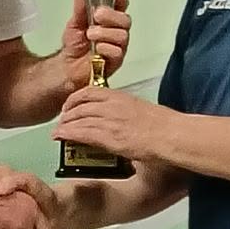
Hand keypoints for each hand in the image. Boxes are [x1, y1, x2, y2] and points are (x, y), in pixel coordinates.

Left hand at [53, 86, 169, 161]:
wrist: (171, 135)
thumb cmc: (164, 126)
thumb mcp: (142, 111)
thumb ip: (127, 112)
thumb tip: (122, 122)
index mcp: (121, 97)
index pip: (90, 92)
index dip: (75, 98)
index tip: (70, 105)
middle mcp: (111, 105)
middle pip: (80, 105)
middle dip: (67, 113)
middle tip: (62, 121)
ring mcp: (108, 120)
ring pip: (77, 118)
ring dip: (65, 124)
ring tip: (58, 131)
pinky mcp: (107, 136)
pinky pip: (80, 132)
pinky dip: (66, 133)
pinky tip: (58, 136)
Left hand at [60, 0, 130, 88]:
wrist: (68, 67)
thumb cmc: (75, 45)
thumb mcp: (74, 22)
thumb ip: (80, 8)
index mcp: (109, 19)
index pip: (121, 4)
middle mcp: (116, 31)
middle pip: (125, 19)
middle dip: (112, 15)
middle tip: (97, 15)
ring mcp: (118, 47)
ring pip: (122, 35)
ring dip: (105, 33)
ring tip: (90, 34)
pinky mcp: (115, 61)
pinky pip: (118, 52)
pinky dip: (106, 48)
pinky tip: (97, 48)